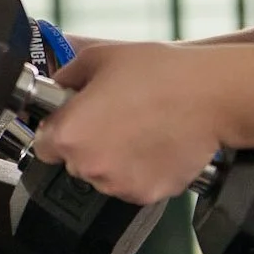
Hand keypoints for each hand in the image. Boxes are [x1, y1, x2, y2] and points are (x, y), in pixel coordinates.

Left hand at [32, 42, 232, 205]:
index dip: (59, 129)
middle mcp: (89, 166)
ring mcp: (118, 185)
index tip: (75, 119)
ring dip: (113, 159)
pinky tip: (154, 144)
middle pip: (73, 162)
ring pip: (103, 176)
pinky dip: (139, 170)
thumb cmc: (159, 73)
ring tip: (139, 129)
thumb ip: (66, 77)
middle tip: (115, 117)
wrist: (210, 94)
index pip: (43, 144)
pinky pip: (131, 185)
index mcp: (70, 133)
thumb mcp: (99, 57)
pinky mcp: (146, 195)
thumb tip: (56, 89)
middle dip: (88, 143)